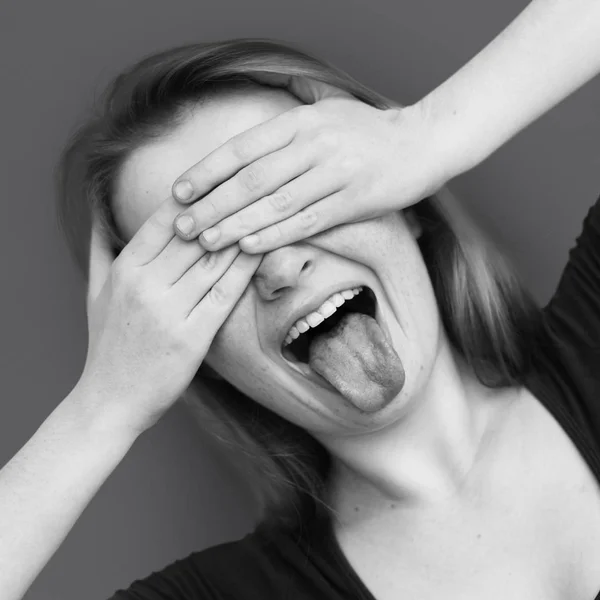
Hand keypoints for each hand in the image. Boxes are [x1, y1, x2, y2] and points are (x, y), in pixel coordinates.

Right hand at [78, 199, 261, 434]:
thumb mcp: (95, 291)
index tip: (222, 177)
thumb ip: (100, 247)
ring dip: (242, 232)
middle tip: (256, 185)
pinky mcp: (191, 337)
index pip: (165, 219)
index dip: (196, 196)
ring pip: (213, 260)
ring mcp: (168, 310)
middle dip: (226, 207)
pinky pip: (224, 293)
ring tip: (267, 209)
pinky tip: (263, 250)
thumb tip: (97, 209)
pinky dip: (245, 268)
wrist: (109, 401)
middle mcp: (145, 284)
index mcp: (125, 269)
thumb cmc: (106, 343)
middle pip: (194, 234)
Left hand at [170, 76, 455, 253]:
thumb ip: (286, 133)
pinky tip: (248, 247)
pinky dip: (275, 235)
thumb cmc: (367, 133)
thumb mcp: (324, 116)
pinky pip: (307, 221)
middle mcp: (313, 145)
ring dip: (236, 224)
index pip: (242, 148)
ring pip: (275, 203)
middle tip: (182, 226)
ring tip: (205, 242)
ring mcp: (335, 173)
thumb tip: (244, 152)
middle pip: (251, 179)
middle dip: (212, 204)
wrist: (423, 142)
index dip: (207, 171)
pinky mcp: (354, 200)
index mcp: (300, 122)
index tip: (179, 192)